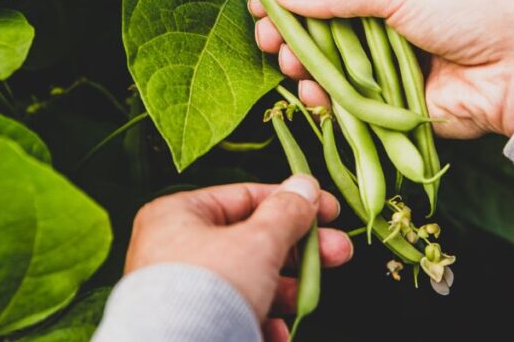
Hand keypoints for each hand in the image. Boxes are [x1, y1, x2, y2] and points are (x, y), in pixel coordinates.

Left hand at [124, 176, 351, 340]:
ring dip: (285, 289)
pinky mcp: (190, 322)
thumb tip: (306, 185)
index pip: (246, 197)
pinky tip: (277, 332)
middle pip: (251, 239)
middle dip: (300, 250)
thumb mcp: (259, 241)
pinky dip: (259, 319)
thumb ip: (287, 212)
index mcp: (179, 214)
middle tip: (339, 252)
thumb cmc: (210, 288)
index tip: (330, 211)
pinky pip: (232, 312)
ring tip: (312, 298)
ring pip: (246, 280)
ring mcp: (181, 289)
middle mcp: (174, 248)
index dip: (293, 201)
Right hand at [248, 0, 513, 137]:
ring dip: (305, 67)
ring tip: (290, 67)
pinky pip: (353, 102)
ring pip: (334, 67)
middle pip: (325, 29)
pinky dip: (329, 101)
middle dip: (292, 35)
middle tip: (266, 41)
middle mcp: (390, 20)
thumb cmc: (472, 8)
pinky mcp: (397, 103)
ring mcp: (393, 63)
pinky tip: (311, 95)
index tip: (259, 6)